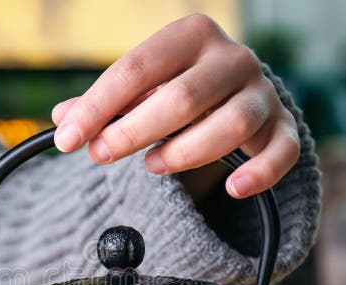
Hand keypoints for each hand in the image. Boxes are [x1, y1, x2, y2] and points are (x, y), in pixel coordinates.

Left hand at [51, 14, 299, 198]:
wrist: (237, 91)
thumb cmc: (178, 88)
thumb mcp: (141, 88)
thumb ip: (105, 104)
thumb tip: (63, 118)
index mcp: (191, 36)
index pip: (137, 68)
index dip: (97, 107)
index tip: (67, 139)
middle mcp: (232, 58)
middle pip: (182, 98)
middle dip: (133, 133)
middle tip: (100, 155)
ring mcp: (263, 93)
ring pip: (231, 126)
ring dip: (184, 154)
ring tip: (153, 165)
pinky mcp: (283, 127)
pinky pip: (281, 151)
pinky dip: (259, 173)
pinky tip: (233, 188)